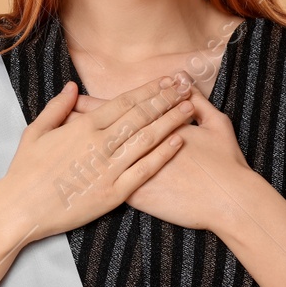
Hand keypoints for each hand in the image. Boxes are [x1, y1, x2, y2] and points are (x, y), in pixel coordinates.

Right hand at [0, 73, 196, 242]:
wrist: (19, 209)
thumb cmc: (25, 171)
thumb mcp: (35, 132)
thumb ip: (57, 108)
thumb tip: (72, 87)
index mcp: (82, 127)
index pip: (124, 102)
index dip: (149, 89)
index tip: (167, 80)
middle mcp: (99, 144)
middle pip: (141, 115)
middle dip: (166, 99)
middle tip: (187, 86)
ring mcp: (108, 169)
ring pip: (147, 139)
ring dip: (171, 121)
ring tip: (191, 108)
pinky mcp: (112, 194)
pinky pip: (144, 171)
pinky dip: (163, 154)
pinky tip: (179, 141)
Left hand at [66, 82, 255, 231]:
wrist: (229, 201)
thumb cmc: (226, 163)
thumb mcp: (217, 125)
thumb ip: (200, 104)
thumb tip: (187, 84)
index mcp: (154, 127)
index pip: (118, 110)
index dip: (96, 104)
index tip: (76, 98)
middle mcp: (140, 148)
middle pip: (101, 131)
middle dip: (78, 123)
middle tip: (57, 117)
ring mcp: (136, 172)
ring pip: (98, 158)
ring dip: (78, 151)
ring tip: (58, 143)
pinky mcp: (136, 196)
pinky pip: (107, 184)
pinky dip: (91, 178)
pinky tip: (75, 175)